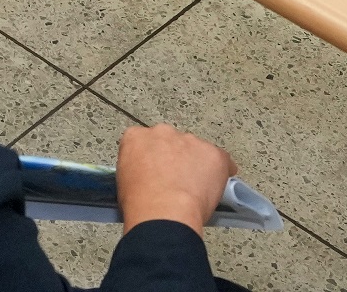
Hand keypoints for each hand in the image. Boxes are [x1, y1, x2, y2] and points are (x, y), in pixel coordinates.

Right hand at [114, 124, 235, 234]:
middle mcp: (163, 132)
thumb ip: (137, 170)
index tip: (156, 173)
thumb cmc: (141, 204)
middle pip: (172, 143)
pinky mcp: (213, 154)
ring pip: (197, 151)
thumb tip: (147, 179)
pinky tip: (215, 189)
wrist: (164, 213)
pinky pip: (222, 161)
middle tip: (175, 183)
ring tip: (194, 191)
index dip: (152, 159)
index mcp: (137, 138)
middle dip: (175, 159)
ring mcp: (190, 141)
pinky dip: (220, 173)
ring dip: (197, 165)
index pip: (145, 142)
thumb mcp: (124, 183)